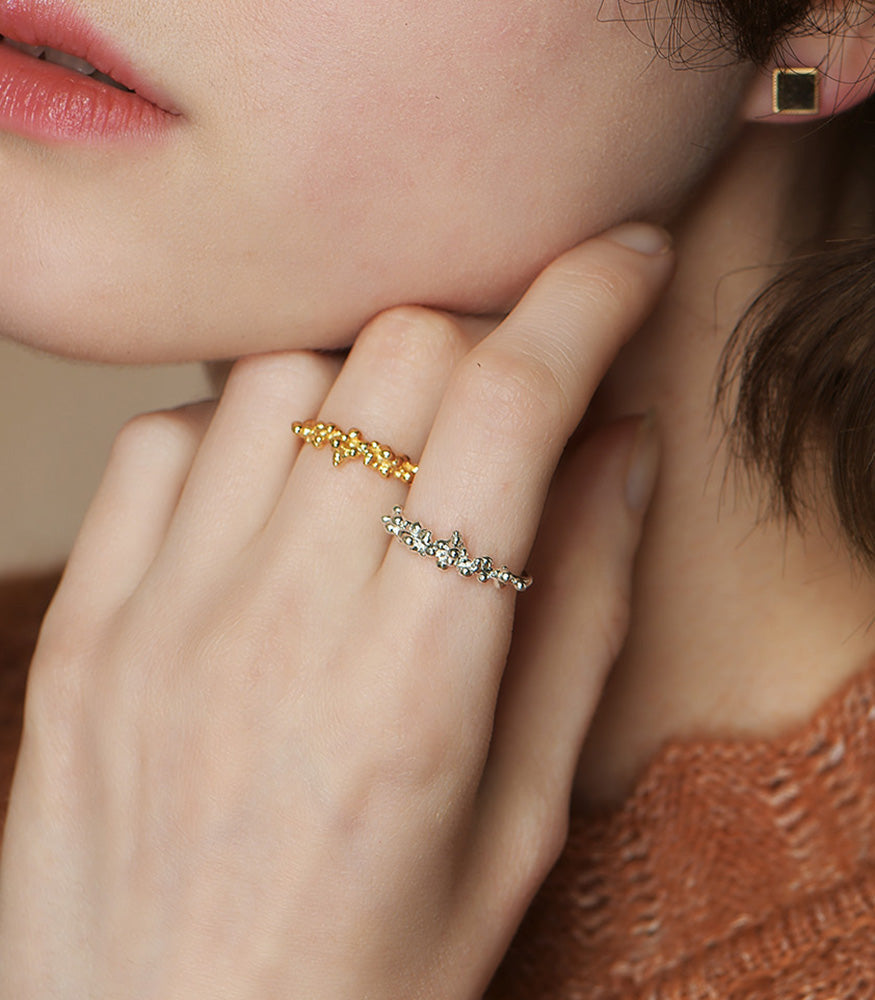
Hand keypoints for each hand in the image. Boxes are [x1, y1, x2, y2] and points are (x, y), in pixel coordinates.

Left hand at [0, 225, 671, 998]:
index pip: (512, 409)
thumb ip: (580, 623)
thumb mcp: (518, 824)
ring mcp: (161, 615)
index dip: (586, 302)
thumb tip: (623, 455)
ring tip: (391, 455)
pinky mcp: (85, 625)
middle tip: (507, 396)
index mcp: (414, 684)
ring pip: (280, 375)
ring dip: (363, 380)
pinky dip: (239, 430)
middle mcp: (280, 622)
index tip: (625, 259)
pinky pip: (164, 440)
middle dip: (483, 337)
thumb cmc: (363, 972)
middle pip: (398, 357)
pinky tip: (275, 500)